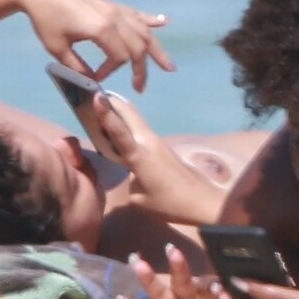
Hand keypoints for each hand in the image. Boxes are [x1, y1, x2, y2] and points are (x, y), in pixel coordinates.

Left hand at [11, 0, 174, 90]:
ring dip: (157, 50)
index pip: (120, 57)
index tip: (96, 78)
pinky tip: (164, 22)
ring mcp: (114, 8)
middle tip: (140, 88)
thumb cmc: (43, 17)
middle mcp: (114, 17)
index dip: (111, 71)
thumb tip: (91, 81)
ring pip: (144, 31)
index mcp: (101, 28)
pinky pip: (135, 14)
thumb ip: (76, 66)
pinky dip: (150, 20)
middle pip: (138, 47)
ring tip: (169, 67)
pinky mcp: (110, 3)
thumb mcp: (56, 47)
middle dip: (140, 69)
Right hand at [96, 95, 224, 224]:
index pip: (118, 129)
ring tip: (103, 108)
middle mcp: (149, 142)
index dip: (105, 112)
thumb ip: (131, 182)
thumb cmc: (170, 204)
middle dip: (113, 102)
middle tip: (93, 94)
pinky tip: (120, 131)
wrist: (204, 203)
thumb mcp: (140, 199)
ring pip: (136, 121)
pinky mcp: (164, 149)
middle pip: (130, 114)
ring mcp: (159, 144)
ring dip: (121, 113)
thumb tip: (134, 174)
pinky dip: (129, 126)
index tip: (95, 95)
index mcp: (140, 154)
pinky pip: (142, 132)